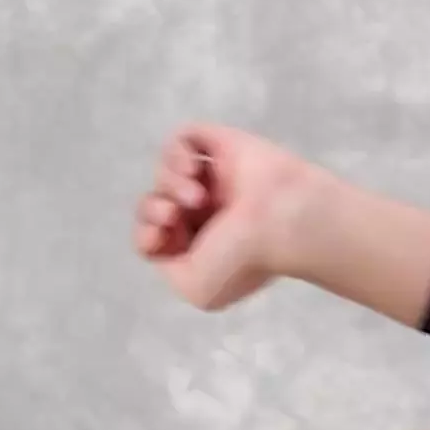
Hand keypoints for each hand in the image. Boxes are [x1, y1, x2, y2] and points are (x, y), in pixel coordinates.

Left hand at [131, 122, 329, 310]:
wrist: (282, 220)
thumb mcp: (198, 290)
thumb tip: (164, 234)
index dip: (147, 233)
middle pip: (156, 203)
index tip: (161, 236)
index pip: (156, 235)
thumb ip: (168, 269)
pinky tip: (191, 169)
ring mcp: (218, 178)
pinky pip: (184, 139)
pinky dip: (176, 153)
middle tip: (171, 214)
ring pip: (166, 172)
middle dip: (152, 208)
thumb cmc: (244, 258)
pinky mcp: (225, 146)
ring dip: (168, 183)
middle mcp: (211, 213)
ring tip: (194, 195)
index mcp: (207, 248)